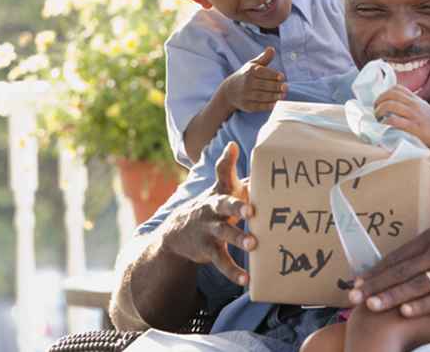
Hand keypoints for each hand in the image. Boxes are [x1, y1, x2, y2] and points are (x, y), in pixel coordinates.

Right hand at [161, 142, 256, 284]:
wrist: (176, 233)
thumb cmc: (212, 205)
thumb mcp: (221, 188)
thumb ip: (236, 172)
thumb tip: (247, 149)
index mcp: (219, 191)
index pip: (221, 171)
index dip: (226, 159)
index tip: (234, 148)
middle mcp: (212, 208)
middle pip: (224, 204)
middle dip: (238, 206)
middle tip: (252, 210)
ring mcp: (208, 229)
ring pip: (224, 233)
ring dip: (239, 238)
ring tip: (254, 245)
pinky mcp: (207, 249)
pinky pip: (221, 261)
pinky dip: (233, 271)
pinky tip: (246, 280)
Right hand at [224, 47, 286, 111]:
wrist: (229, 91)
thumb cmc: (246, 75)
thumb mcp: (252, 65)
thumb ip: (264, 58)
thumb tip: (271, 49)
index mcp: (250, 71)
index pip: (262, 73)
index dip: (273, 75)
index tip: (282, 77)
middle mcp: (247, 83)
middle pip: (263, 85)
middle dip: (275, 87)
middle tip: (286, 87)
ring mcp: (246, 95)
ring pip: (261, 96)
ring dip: (273, 96)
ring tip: (283, 95)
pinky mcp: (246, 105)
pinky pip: (258, 106)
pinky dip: (267, 106)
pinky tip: (275, 104)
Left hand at [348, 213, 429, 316]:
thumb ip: (427, 248)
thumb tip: (402, 262)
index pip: (396, 257)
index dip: (374, 271)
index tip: (355, 282)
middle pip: (401, 270)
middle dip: (375, 284)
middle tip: (352, 296)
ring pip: (417, 284)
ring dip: (392, 295)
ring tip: (371, 305)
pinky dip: (423, 304)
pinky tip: (406, 311)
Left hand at [374, 85, 429, 150]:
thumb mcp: (424, 109)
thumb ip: (412, 106)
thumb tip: (396, 107)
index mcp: (416, 99)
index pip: (397, 88)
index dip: (384, 93)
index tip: (380, 102)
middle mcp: (414, 104)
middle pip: (390, 94)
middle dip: (378, 101)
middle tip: (375, 111)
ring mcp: (414, 115)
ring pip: (390, 105)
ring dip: (379, 111)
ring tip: (377, 119)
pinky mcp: (414, 127)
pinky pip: (395, 121)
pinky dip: (385, 122)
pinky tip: (383, 127)